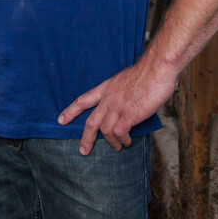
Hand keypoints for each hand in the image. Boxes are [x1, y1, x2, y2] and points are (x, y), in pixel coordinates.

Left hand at [56, 59, 175, 154]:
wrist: (156, 68)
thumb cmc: (147, 73)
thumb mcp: (125, 80)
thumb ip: (120, 93)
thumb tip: (123, 104)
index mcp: (106, 88)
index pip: (83, 100)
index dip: (71, 111)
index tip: (61, 120)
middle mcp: (108, 98)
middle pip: (91, 121)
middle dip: (86, 138)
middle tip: (83, 150)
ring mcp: (117, 106)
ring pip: (104, 130)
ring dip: (111, 142)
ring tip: (117, 147)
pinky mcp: (129, 114)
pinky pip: (119, 132)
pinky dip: (122, 139)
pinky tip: (127, 141)